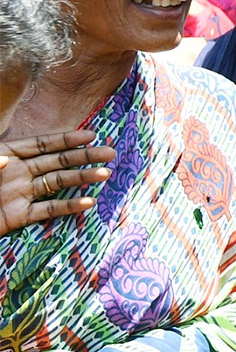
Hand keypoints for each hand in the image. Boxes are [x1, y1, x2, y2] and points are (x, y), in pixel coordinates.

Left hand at [0, 131, 115, 237]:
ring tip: (105, 175)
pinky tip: (87, 203)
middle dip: (84, 157)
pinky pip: (46, 210)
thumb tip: (7, 159)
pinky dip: (67, 207)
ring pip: (57, 183)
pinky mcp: (18, 216)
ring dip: (81, 179)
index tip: (91, 135)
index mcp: (6, 154)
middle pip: (57, 161)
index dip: (66, 139)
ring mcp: (20, 193)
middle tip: (109, 153)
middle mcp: (18, 172)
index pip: (42, 144)